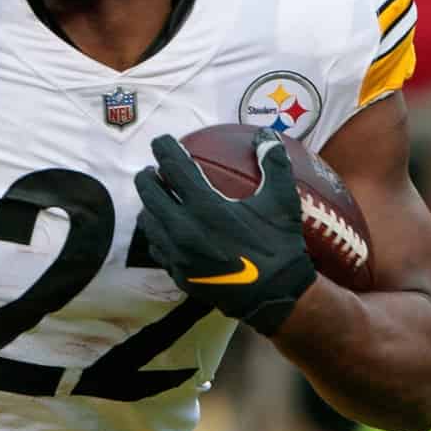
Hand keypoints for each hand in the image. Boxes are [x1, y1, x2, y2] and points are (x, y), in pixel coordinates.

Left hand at [134, 132, 318, 334]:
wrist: (274, 295)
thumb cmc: (279, 245)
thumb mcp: (282, 201)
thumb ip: (274, 164)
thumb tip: (265, 135)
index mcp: (205, 206)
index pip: (173, 167)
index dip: (164, 149)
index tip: (162, 141)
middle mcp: (182, 228)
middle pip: (149, 190)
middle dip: (149, 175)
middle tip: (155, 168)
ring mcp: (175, 252)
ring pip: (147, 218)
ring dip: (149, 202)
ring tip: (157, 194)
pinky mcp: (175, 271)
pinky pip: (155, 244)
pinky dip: (155, 230)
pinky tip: (163, 225)